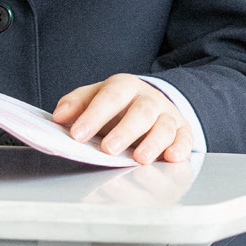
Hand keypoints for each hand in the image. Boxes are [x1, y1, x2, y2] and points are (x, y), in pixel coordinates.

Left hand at [52, 74, 191, 163]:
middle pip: (143, 110)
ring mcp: (167, 114)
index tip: (77, 135)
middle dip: (126, 130)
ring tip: (140, 158)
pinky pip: (185, 137)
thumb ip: (76, 104)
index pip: (111, 96)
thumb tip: (59, 116)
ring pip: (165, 126)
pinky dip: (181, 147)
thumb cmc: (116, 105)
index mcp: (125, 87)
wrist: (147, 101)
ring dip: (154, 142)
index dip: (94, 115)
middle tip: (108, 148)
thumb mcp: (94, 97)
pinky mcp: (182, 129)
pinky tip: (171, 157)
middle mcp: (150, 99)